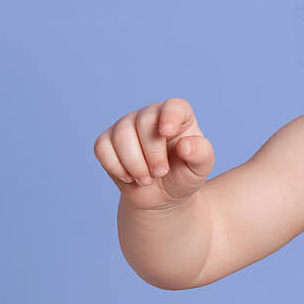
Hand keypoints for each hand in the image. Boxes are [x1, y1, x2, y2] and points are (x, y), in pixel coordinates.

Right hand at [93, 97, 214, 209]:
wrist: (162, 196)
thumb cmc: (183, 176)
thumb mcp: (199, 169)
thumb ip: (201, 155)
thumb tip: (185, 145)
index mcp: (178, 116)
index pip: (174, 106)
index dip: (169, 116)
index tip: (167, 132)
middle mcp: (150, 115)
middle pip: (144, 122)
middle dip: (152, 154)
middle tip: (161, 173)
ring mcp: (126, 126)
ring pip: (121, 136)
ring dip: (134, 164)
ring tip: (147, 179)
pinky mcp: (107, 141)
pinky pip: (102, 148)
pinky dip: (116, 167)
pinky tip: (129, 177)